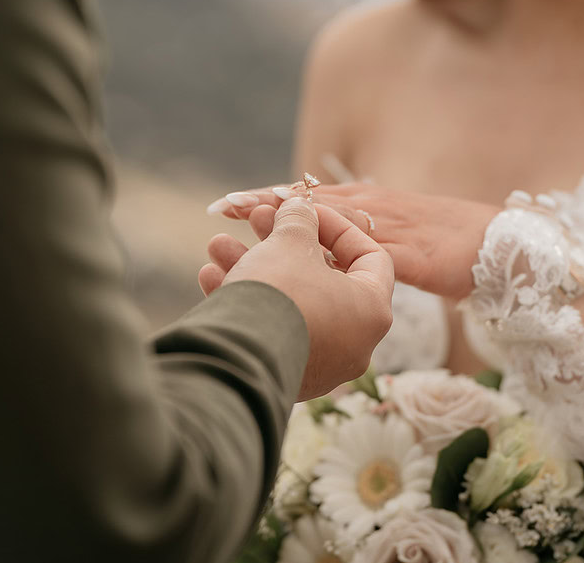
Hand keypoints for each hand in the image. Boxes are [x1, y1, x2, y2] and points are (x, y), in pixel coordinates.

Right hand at [199, 197, 393, 400]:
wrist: (239, 358)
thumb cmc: (279, 293)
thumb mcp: (289, 242)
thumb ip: (299, 219)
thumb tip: (299, 208)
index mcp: (373, 310)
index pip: (371, 257)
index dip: (337, 226)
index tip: (306, 212)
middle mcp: (355, 343)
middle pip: (321, 278)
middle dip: (283, 243)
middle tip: (257, 220)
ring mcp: (322, 365)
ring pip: (290, 302)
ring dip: (254, 268)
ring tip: (219, 246)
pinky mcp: (287, 377)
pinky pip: (272, 330)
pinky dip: (248, 302)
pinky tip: (211, 277)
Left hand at [208, 184, 500, 298]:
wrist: (497, 242)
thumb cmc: (444, 241)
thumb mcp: (392, 237)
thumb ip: (356, 240)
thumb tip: (319, 253)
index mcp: (366, 205)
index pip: (307, 200)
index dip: (267, 201)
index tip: (226, 204)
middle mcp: (372, 208)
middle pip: (310, 204)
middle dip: (266, 205)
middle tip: (222, 207)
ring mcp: (390, 228)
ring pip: (333, 220)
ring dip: (292, 220)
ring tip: (251, 218)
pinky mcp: (410, 254)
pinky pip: (369, 251)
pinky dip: (337, 251)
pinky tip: (311, 255)